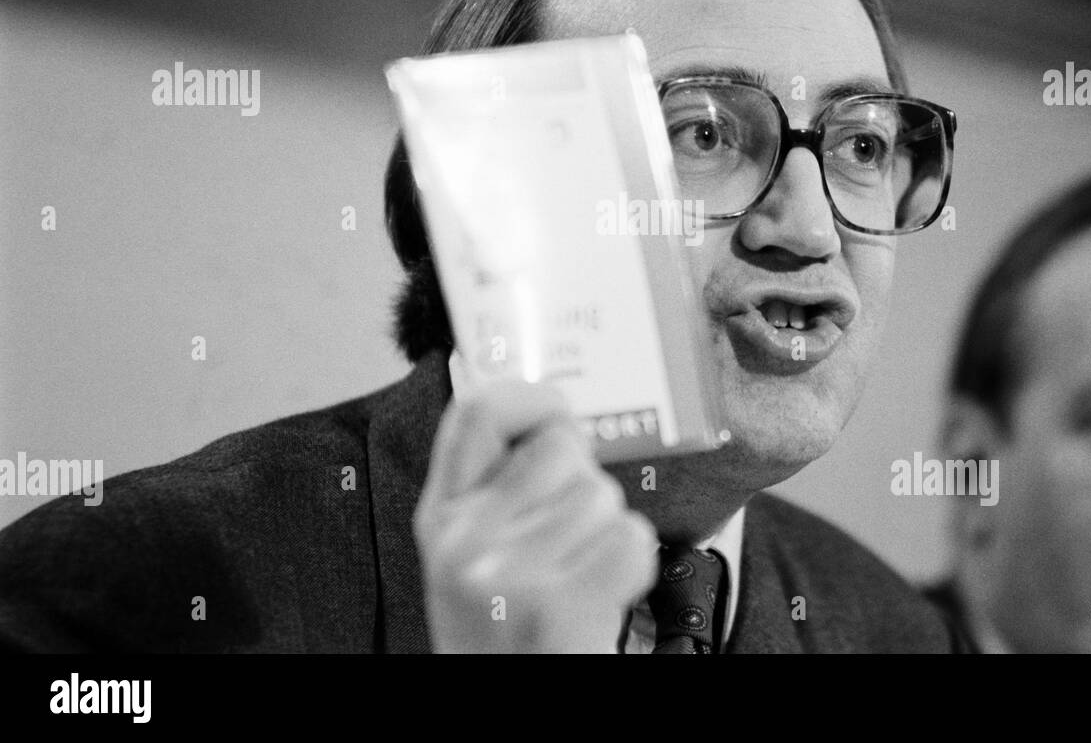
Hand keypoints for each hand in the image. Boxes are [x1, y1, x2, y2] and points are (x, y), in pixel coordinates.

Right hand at [415, 380, 658, 652]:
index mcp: (441, 515)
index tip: (554, 417)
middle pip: (563, 447)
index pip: (479, 410)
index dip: (532, 399)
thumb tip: (556, 416)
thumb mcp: (470, 547)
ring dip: (606, 528)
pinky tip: (602, 589)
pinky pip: (630, 538)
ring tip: (578, 570)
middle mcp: (466, 540)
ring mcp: (512, 574)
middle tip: (568, 533)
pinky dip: (633, 564)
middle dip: (582, 481)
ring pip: (602, 494)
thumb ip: (497, 481)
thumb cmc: (502, 625)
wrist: (502, 707)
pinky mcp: (560, 608)